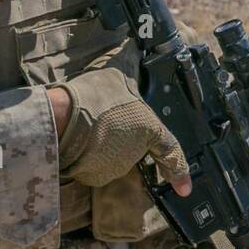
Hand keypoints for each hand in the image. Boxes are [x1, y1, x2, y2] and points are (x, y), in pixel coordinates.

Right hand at [54, 67, 190, 195]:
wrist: (63, 120)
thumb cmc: (94, 97)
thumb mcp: (119, 74)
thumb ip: (131, 76)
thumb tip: (135, 59)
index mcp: (149, 129)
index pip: (171, 152)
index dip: (179, 172)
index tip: (185, 189)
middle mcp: (136, 152)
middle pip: (134, 146)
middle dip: (121, 133)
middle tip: (105, 116)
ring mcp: (116, 166)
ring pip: (113, 155)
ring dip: (104, 143)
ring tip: (89, 123)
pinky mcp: (95, 175)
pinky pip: (95, 165)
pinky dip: (89, 155)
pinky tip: (80, 139)